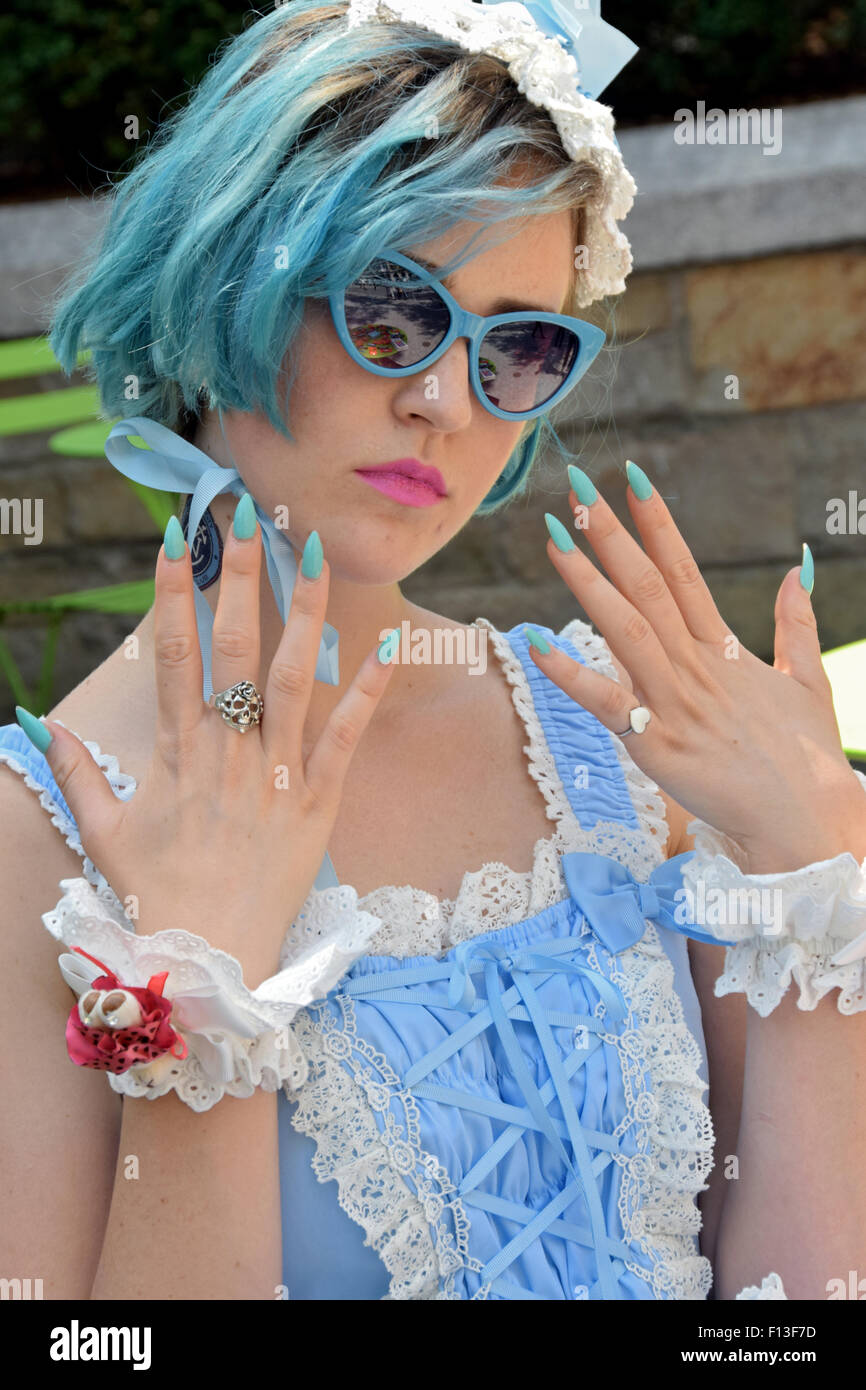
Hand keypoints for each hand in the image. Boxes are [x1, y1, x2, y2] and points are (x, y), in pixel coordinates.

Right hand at [38, 500, 397, 986]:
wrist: (207, 962)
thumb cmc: (154, 898)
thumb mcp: (101, 833)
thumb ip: (73, 772)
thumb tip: (32, 724)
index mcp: (175, 752)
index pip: (171, 654)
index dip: (171, 592)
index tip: (174, 538)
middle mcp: (226, 750)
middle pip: (234, 647)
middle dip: (241, 575)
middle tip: (250, 514)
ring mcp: (275, 773)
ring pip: (292, 676)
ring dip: (304, 609)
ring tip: (313, 550)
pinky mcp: (318, 801)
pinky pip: (347, 736)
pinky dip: (367, 688)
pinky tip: (389, 639)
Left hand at [532, 464, 865, 873]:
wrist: (812, 824)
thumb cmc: (809, 761)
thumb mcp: (807, 681)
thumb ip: (797, 623)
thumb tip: (798, 568)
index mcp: (723, 649)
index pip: (684, 570)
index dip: (657, 523)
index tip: (632, 478)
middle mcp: (696, 666)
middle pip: (648, 587)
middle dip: (611, 535)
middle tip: (578, 488)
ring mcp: (676, 704)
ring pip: (626, 629)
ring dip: (588, 581)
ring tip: (555, 537)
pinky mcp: (657, 746)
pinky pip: (606, 703)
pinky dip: (569, 673)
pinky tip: (534, 642)